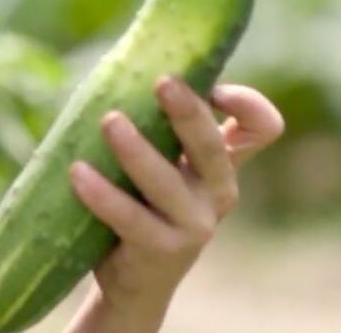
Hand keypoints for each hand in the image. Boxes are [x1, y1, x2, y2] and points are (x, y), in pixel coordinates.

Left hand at [68, 79, 283, 323]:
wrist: (135, 279)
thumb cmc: (145, 202)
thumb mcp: (164, 162)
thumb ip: (159, 124)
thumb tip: (126, 62)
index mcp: (222, 162)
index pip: (262, 128)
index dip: (248, 103)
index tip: (214, 86)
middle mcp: (218, 191)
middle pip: (212, 146)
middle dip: (188, 112)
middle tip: (160, 83)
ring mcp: (195, 224)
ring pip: (166, 181)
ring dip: (136, 150)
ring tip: (109, 122)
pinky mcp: (163, 249)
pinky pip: (130, 217)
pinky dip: (103, 193)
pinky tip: (78, 172)